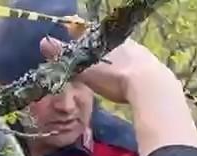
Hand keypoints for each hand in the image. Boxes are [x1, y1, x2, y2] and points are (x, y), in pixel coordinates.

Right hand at [42, 36, 177, 106]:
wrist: (151, 86)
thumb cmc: (115, 74)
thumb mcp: (85, 66)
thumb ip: (65, 55)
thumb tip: (42, 42)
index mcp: (107, 36)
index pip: (88, 29)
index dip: (77, 31)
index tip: (70, 32)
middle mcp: (125, 40)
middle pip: (106, 41)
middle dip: (96, 47)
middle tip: (88, 56)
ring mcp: (142, 53)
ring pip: (123, 52)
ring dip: (114, 58)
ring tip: (107, 69)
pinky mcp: (153, 68)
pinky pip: (136, 65)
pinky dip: (128, 69)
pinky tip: (127, 78)